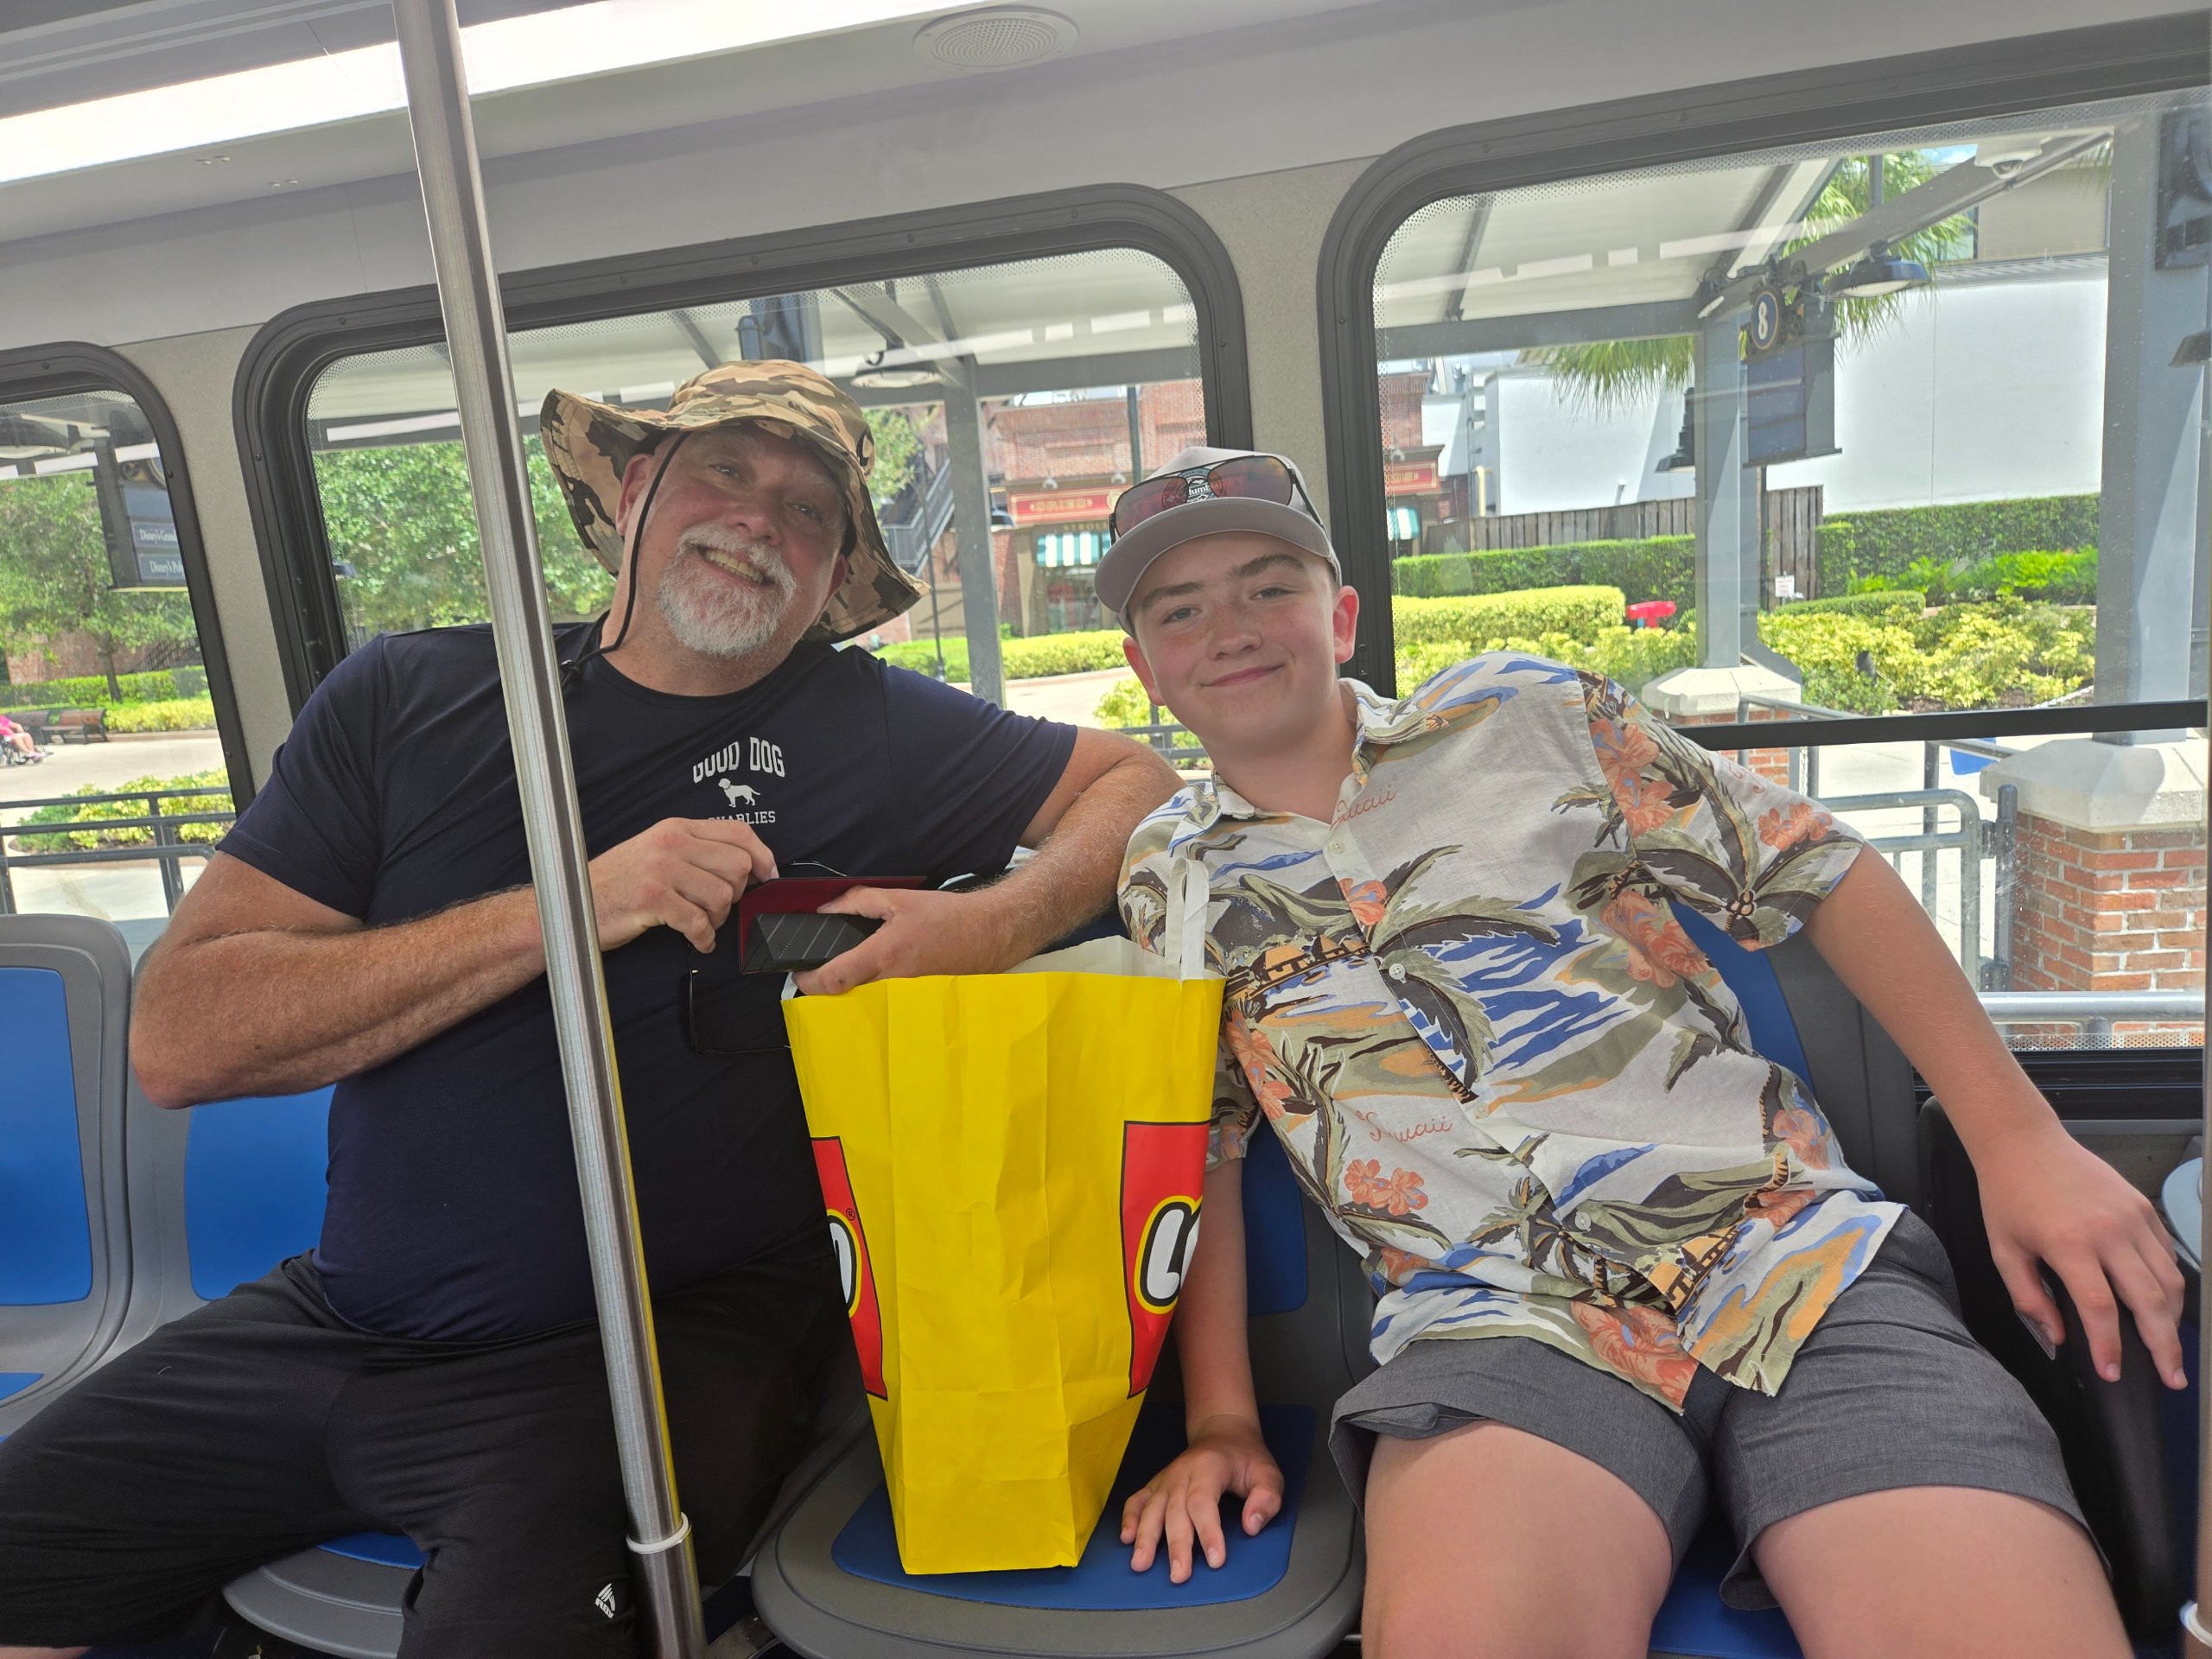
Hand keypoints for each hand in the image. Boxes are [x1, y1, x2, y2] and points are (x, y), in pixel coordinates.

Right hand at [588, 818, 776, 952]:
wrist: (571, 902)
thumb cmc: (617, 883)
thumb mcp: (656, 852)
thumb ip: (695, 852)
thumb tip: (744, 866)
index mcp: (676, 828)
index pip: (739, 831)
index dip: (763, 855)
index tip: (767, 876)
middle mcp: (671, 843)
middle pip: (737, 866)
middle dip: (735, 894)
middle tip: (715, 907)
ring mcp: (662, 869)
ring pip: (722, 896)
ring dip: (717, 918)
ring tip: (699, 924)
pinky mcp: (653, 899)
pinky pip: (699, 922)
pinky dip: (703, 938)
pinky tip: (695, 941)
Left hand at [790, 885, 1022, 995]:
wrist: (986, 933)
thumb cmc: (945, 916)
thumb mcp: (898, 898)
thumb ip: (857, 901)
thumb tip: (827, 909)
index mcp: (884, 954)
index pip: (834, 979)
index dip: (808, 980)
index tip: (798, 973)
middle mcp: (892, 982)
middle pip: (844, 996)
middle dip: (827, 987)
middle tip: (820, 970)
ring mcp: (904, 998)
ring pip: (863, 1002)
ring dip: (850, 991)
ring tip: (847, 971)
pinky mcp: (914, 1003)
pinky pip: (883, 1003)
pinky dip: (872, 993)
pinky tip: (875, 978)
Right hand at [1120, 1415, 1283, 1582]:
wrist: (1222, 1432)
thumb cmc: (1246, 1458)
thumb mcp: (1268, 1473)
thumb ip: (1267, 1498)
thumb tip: (1251, 1526)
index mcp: (1209, 1466)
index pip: (1204, 1501)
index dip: (1208, 1532)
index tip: (1216, 1560)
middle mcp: (1182, 1471)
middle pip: (1176, 1511)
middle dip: (1177, 1545)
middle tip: (1179, 1575)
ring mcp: (1166, 1478)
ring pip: (1152, 1508)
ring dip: (1145, 1537)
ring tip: (1141, 1564)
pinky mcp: (1156, 1484)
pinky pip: (1137, 1500)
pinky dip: (1129, 1518)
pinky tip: (1126, 1538)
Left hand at [1974, 1120, 2187, 1388]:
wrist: (2023, 1142)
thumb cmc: (2008, 1197)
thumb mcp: (2003, 1250)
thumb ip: (2028, 1298)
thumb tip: (2059, 1337)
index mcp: (2069, 1244)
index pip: (2100, 1308)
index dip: (2110, 1347)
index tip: (2112, 1374)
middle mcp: (2109, 1231)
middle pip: (2150, 1300)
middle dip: (2164, 1345)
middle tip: (2172, 1378)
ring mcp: (2132, 1217)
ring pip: (2169, 1279)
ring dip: (2173, 1319)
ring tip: (2170, 1348)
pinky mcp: (2143, 1206)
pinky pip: (2167, 1254)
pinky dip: (2170, 1284)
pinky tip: (2162, 1304)